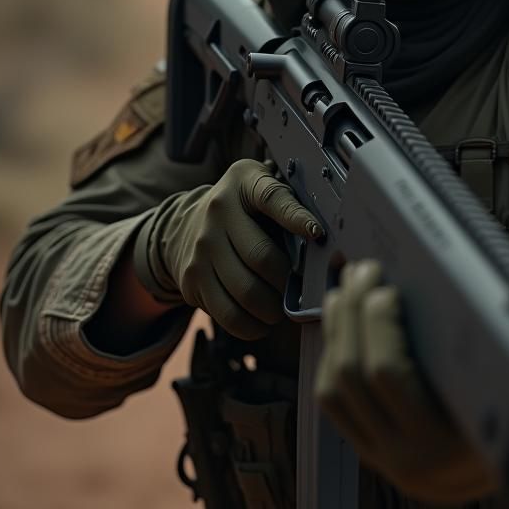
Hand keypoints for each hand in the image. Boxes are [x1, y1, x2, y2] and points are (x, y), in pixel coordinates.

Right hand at [134, 159, 320, 339]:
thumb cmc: (243, 208)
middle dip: (288, 278)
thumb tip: (323, 236)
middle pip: (262, 257)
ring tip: (282, 306)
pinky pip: (227, 314)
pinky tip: (263, 320)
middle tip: (299, 286)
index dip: (297, 218)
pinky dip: (252, 325)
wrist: (186, 225)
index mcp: (243, 183)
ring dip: (273, 307)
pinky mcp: (191, 279)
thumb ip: (288, 201)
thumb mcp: (262, 186)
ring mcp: (201, 248)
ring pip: (246, 291)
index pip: (273, 198)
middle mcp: (217, 213)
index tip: (318, 234)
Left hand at [315, 260, 497, 503]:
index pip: (389, 372)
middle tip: (365, 273)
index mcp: (447, 438)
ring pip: (334, 387)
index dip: (379, 323)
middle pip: (354, 372)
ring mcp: (383, 455)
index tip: (386, 289)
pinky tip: (341, 325)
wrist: (508, 476)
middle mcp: (409, 453)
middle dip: (354, 313)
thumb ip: (493, 345)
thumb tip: (470, 282)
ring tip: (347, 290)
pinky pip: (332, 402)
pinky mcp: (368, 450)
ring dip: (337, 330)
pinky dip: (331, 355)